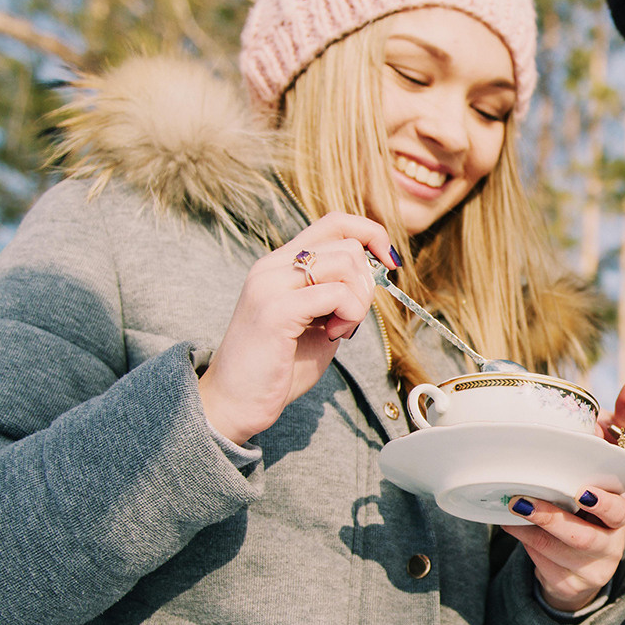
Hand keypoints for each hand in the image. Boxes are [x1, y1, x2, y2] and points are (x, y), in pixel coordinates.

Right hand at [197, 212, 396, 445]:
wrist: (235, 402)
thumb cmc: (279, 366)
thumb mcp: (317, 321)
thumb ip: (338, 294)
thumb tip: (375, 275)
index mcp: (280, 265)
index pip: (333, 222)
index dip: (371, 233)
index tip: (389, 263)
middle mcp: (272, 266)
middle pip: (347, 244)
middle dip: (366, 283)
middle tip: (349, 318)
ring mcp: (271, 284)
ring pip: (346, 262)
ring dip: (358, 300)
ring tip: (338, 328)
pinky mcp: (276, 309)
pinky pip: (337, 293)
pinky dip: (349, 315)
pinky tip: (332, 335)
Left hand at [505, 485, 624, 613]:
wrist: (584, 575)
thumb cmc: (591, 532)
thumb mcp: (601, 514)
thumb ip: (607, 497)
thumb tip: (622, 487)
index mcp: (618, 526)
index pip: (618, 514)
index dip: (603, 504)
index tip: (581, 492)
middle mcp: (609, 552)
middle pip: (582, 538)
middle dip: (550, 518)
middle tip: (523, 502)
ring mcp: (589, 573)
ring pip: (553, 549)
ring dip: (527, 530)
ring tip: (512, 512)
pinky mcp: (568, 586)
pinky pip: (541, 562)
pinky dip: (526, 543)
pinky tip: (515, 529)